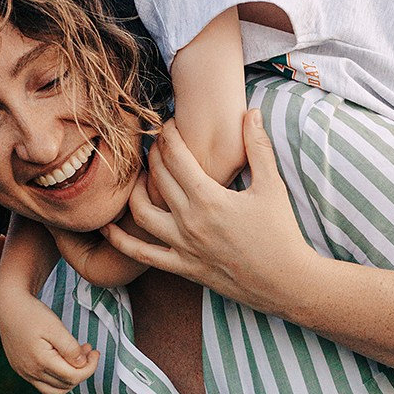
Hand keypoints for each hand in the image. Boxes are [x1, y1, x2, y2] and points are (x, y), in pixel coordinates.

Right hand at [0, 281, 98, 393]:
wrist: (8, 307)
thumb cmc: (32, 314)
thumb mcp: (55, 327)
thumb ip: (70, 348)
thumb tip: (82, 365)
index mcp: (40, 361)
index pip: (73, 377)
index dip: (90, 367)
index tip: (95, 352)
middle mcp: (31, 372)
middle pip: (66, 385)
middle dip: (82, 370)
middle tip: (88, 351)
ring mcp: (24, 373)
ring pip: (55, 390)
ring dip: (71, 377)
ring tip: (77, 356)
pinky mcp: (21, 370)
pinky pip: (43, 384)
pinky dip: (58, 376)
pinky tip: (62, 359)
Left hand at [101, 109, 319, 316]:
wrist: (284, 282)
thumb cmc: (281, 233)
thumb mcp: (272, 186)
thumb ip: (258, 147)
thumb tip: (251, 112)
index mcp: (209, 198)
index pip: (176, 155)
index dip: (168, 134)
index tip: (170, 123)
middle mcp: (189, 221)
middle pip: (157, 177)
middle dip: (153, 154)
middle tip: (157, 143)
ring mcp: (182, 246)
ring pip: (141, 212)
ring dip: (134, 190)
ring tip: (141, 177)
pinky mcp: (181, 267)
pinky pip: (141, 254)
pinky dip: (121, 241)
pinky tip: (109, 228)